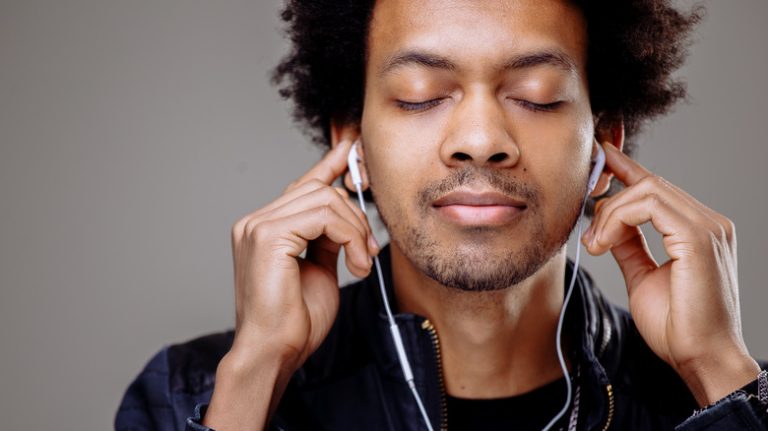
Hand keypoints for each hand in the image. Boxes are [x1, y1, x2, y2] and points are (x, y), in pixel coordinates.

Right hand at [229, 138, 377, 368]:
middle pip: (320, 191)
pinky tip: (354, 265)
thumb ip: (326, 238)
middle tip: (368, 251)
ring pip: (325, 199)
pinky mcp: (267, 235)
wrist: (274, 352)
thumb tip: (345, 215)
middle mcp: (255, 221)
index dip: (330, 165)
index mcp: (264, 228)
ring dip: (355, 230)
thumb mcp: (318, 268)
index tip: (353, 149)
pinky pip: (324, 215)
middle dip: (355, 217)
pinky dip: (349, 236)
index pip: (302, 185)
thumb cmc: (294, 320)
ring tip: (361, 263)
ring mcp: (257, 225)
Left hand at [583, 143, 758, 405]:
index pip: (659, 187)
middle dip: (609, 199)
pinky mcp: (699, 238)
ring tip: (596, 244)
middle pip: (649, 184)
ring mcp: (707, 227)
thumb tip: (609, 225)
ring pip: (647, 190)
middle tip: (589, 235)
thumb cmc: (677, 326)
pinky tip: (605, 242)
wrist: (700, 358)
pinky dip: (619, 219)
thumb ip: (630, 246)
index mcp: (697, 230)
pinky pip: (651, 206)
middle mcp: (707, 222)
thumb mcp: (643, 276)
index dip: (627, 169)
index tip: (600, 157)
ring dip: (610, 214)